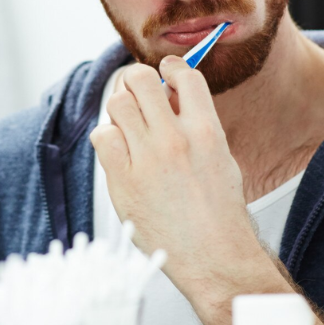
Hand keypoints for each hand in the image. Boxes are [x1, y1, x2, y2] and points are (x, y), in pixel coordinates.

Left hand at [89, 57, 266, 296]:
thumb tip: (173, 96)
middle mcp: (175, 139)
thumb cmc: (219, 213)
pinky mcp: (123, 180)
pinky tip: (119, 150)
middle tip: (137, 95)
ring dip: (121, 109)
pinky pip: (101, 136)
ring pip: (117, 104)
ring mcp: (147, 159)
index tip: (164, 70)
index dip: (170, 67)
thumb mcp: (221, 158)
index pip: (184, 75)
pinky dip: (107, 137)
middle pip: (140, 80)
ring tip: (128, 125)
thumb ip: (198, 125)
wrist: (214, 257)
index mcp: (206, 131)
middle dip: (136, 82)